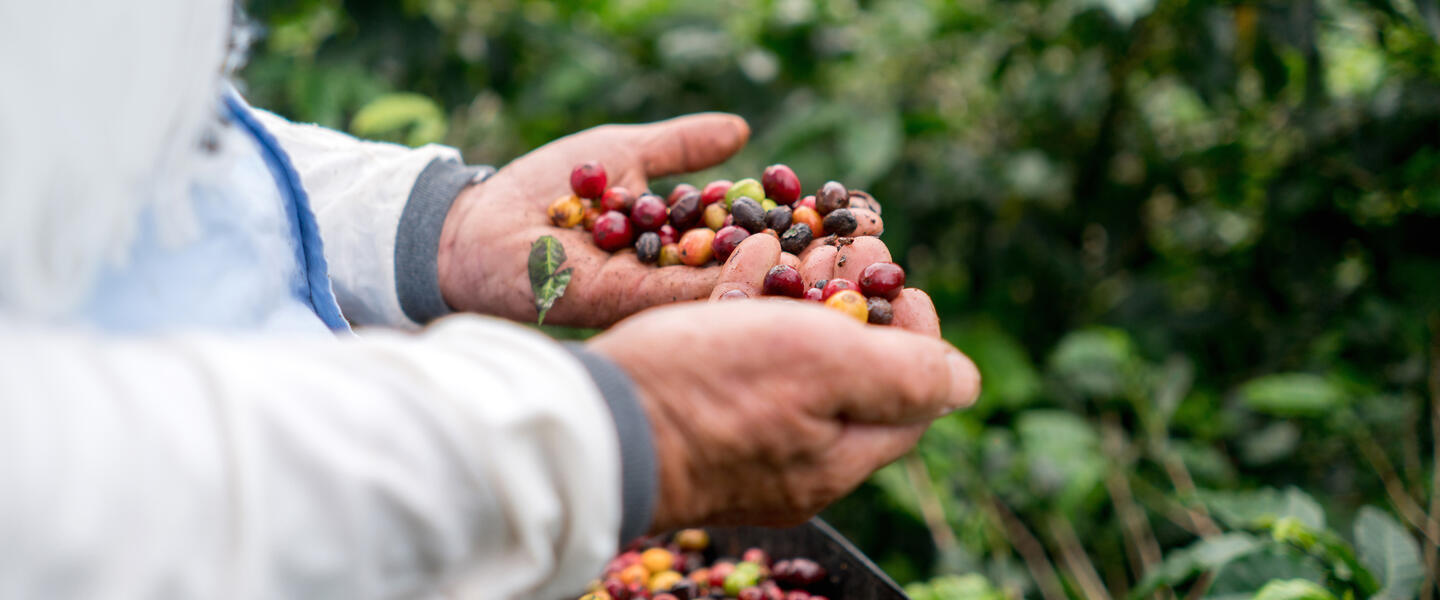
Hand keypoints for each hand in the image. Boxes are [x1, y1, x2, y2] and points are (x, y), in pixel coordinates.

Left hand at [435, 114, 883, 327]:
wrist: (476, 228)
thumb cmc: (545, 187)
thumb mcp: (626, 151)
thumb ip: (683, 146)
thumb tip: (744, 128)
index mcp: (683, 242)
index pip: (761, 233)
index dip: (811, 224)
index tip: (864, 212)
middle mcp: (679, 277)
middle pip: (762, 270)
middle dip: (818, 259)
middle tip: (877, 247)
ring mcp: (659, 298)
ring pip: (738, 290)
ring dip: (794, 277)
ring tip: (850, 263)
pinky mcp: (633, 306)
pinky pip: (692, 295)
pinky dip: (739, 283)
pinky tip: (787, 269)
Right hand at [589, 235, 976, 530]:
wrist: (591, 425)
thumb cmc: (711, 391)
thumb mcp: (828, 369)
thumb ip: (907, 375)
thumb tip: (969, 381)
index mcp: (841, 457)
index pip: (913, 396)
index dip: (918, 330)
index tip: (900, 279)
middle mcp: (798, 462)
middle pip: (852, 375)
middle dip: (856, 302)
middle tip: (850, 249)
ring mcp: (743, 444)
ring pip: (792, 361)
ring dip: (803, 294)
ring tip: (800, 240)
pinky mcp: (694, 419)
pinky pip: (737, 361)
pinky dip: (747, 305)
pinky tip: (748, 255)